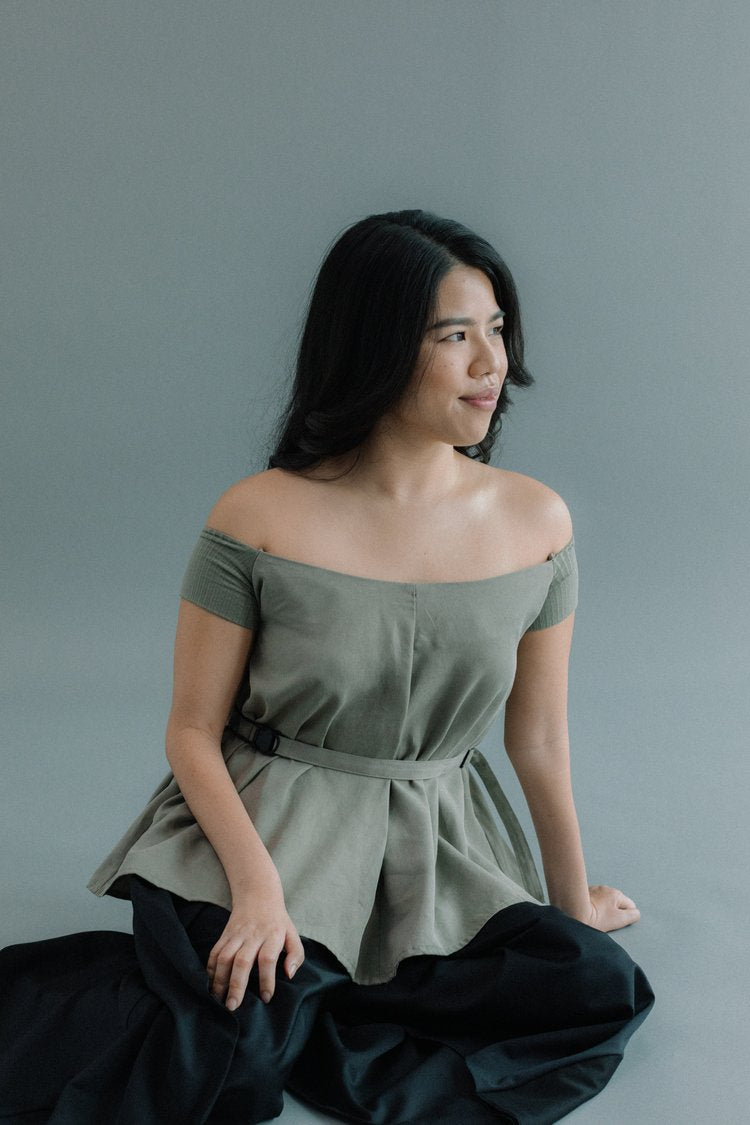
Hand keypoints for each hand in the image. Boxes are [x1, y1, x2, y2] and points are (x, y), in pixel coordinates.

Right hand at [206, 888, 303, 1010]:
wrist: (257, 894)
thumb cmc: (277, 921)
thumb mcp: (293, 934)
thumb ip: (296, 954)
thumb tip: (289, 975)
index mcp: (272, 935)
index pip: (267, 959)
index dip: (266, 979)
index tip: (266, 998)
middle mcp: (253, 935)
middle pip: (242, 961)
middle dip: (236, 985)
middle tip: (233, 1006)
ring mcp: (236, 935)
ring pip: (224, 957)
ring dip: (219, 980)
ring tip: (219, 999)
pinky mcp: (224, 935)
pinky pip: (214, 952)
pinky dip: (210, 969)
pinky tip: (210, 984)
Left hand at [586, 884, 640, 931]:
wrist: (573, 912)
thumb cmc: (596, 917)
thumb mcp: (619, 919)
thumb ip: (631, 916)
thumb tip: (636, 914)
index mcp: (617, 894)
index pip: (630, 906)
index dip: (626, 916)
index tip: (616, 922)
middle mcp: (606, 888)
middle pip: (616, 903)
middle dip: (613, 912)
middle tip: (605, 921)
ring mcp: (594, 889)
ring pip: (605, 901)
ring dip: (603, 908)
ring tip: (595, 917)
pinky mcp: (584, 892)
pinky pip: (594, 900)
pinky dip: (593, 906)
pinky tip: (589, 912)